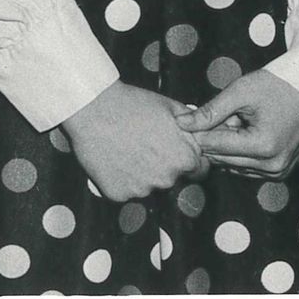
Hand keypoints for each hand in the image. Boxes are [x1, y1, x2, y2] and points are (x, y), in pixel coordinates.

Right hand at [61, 80, 206, 201]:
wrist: (95, 109)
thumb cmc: (134, 104)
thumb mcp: (172, 106)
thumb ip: (194, 125)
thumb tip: (204, 132)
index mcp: (184, 158)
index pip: (197, 169)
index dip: (185, 158)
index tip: (172, 149)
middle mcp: (166, 179)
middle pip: (171, 178)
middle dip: (163, 165)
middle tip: (145, 144)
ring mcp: (141, 189)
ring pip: (147, 185)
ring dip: (142, 173)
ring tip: (128, 148)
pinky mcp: (118, 194)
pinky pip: (125, 190)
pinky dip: (122, 179)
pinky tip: (115, 158)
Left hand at [175, 68, 298, 176]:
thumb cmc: (277, 84)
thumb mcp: (241, 92)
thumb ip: (210, 111)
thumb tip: (181, 123)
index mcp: (262, 146)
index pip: (214, 146)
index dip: (198, 131)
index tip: (189, 117)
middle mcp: (271, 165)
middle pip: (222, 158)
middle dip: (214, 138)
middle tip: (220, 114)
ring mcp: (278, 171)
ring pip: (233, 165)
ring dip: (228, 146)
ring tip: (239, 120)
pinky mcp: (281, 172)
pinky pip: (248, 168)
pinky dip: (241, 153)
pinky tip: (247, 131)